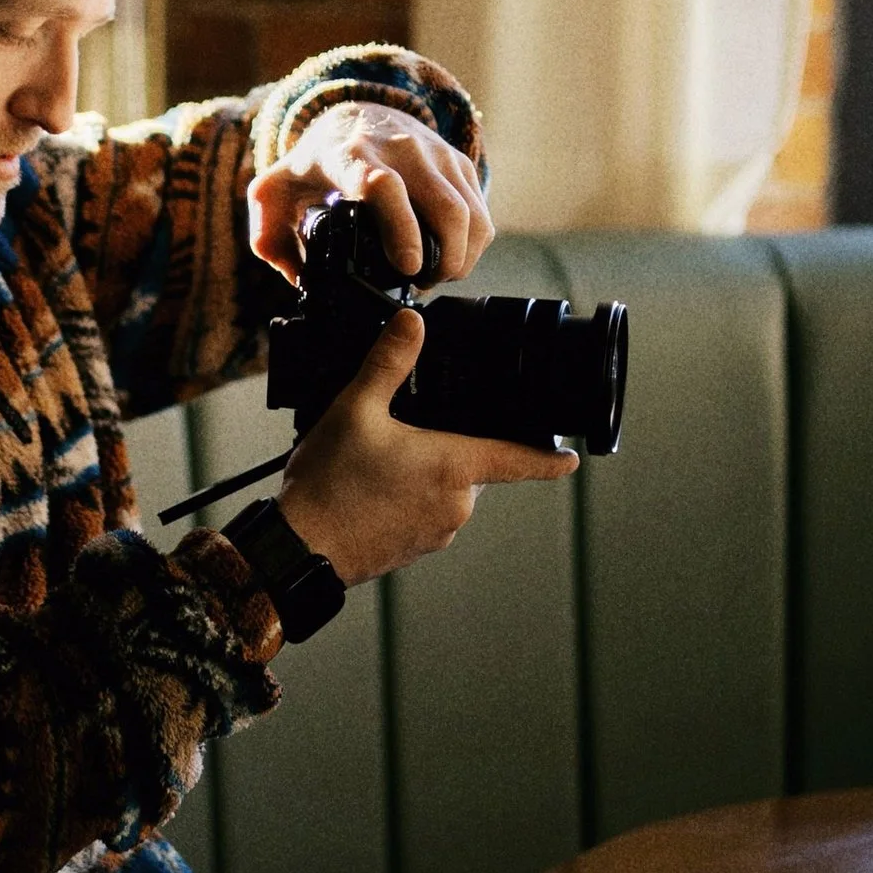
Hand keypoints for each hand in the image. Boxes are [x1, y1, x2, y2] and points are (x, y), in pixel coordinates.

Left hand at [247, 103, 494, 286]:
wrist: (359, 112)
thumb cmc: (318, 160)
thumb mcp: (276, 189)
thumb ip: (268, 233)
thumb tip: (294, 275)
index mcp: (352, 156)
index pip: (384, 187)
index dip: (402, 229)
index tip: (408, 267)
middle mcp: (400, 149)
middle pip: (443, 206)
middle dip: (444, 258)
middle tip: (423, 285)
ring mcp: (435, 154)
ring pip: (469, 212)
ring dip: (462, 255)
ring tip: (439, 276)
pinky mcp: (458, 161)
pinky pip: (481, 211)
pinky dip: (474, 244)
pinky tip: (453, 258)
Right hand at [274, 309, 576, 585]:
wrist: (300, 548)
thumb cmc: (330, 483)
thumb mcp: (356, 409)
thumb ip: (389, 362)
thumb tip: (412, 321)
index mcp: (454, 467)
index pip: (520, 460)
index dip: (550, 459)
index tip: (572, 459)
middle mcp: (455, 505)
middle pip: (472, 467)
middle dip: (448, 446)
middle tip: (402, 434)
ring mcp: (436, 532)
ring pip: (447, 491)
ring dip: (425, 474)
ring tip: (377, 462)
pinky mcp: (414, 550)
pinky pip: (425, 515)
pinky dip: (408, 499)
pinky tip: (371, 488)